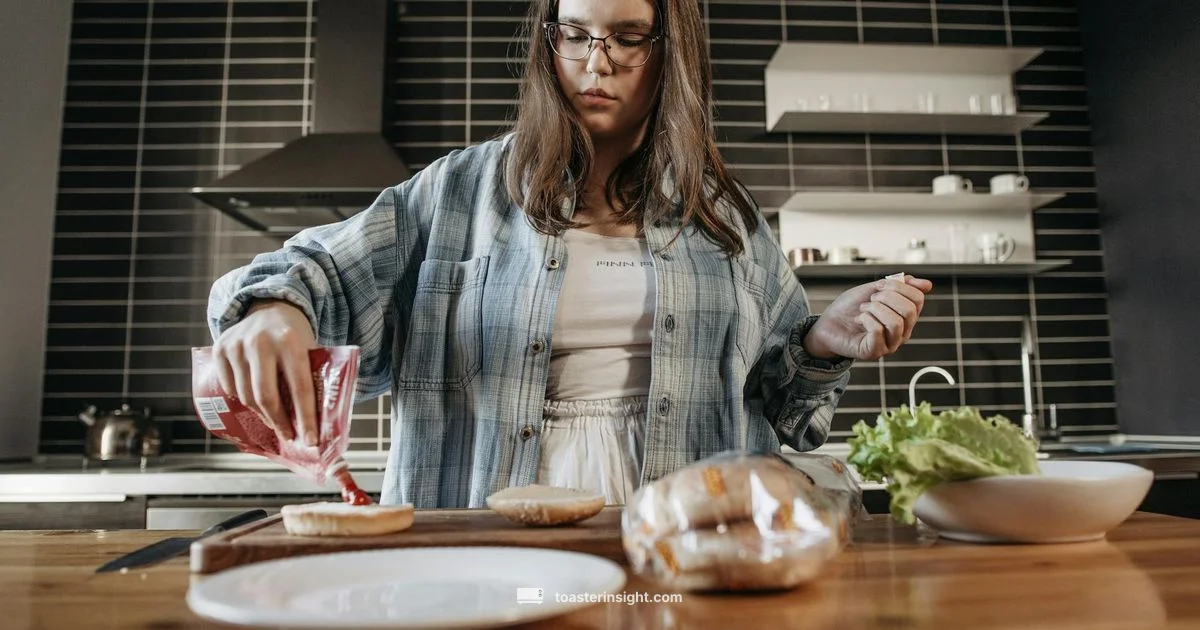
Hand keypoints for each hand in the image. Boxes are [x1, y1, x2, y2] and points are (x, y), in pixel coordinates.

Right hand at [212, 299, 318, 445]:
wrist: (268, 307)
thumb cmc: (294, 335)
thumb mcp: (310, 348)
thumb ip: (314, 376)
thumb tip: (321, 421)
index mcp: (290, 341)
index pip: (300, 387)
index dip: (306, 417)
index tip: (310, 441)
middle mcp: (260, 341)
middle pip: (266, 396)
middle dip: (279, 422)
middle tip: (289, 435)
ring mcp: (237, 345)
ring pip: (245, 396)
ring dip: (261, 414)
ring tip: (274, 420)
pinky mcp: (220, 349)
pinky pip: (229, 388)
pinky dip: (241, 400)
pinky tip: (254, 403)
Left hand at [803, 275, 932, 360]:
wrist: (828, 323)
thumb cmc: (851, 308)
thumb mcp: (874, 290)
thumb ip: (898, 285)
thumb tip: (928, 285)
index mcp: (905, 317)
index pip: (918, 299)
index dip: (898, 286)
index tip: (878, 286)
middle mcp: (902, 333)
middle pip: (910, 311)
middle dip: (887, 297)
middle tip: (871, 299)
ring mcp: (889, 345)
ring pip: (896, 322)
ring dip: (875, 308)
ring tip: (863, 309)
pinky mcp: (874, 352)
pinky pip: (878, 331)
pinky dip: (866, 319)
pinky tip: (859, 319)